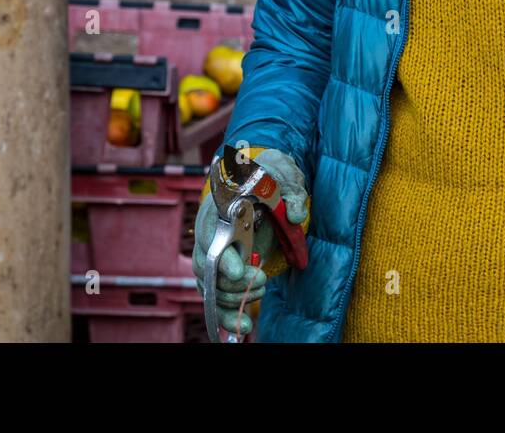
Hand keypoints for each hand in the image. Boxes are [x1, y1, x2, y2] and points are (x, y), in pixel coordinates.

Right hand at [192, 147, 308, 335]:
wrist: (263, 180)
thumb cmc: (271, 177)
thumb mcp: (285, 177)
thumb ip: (292, 193)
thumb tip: (296, 214)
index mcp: (220, 205)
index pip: (212, 234)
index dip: (222, 256)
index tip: (239, 270)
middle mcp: (210, 230)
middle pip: (208, 266)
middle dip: (233, 281)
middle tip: (261, 279)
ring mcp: (212, 250)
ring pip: (209, 285)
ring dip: (233, 297)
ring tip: (260, 289)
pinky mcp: (220, 269)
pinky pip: (215, 297)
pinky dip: (226, 315)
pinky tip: (241, 326)